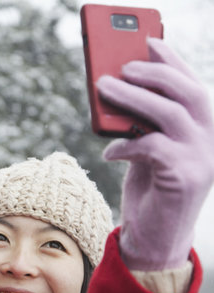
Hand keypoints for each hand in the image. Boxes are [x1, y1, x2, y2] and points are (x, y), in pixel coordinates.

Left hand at [98, 38, 213, 270]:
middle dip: (151, 73)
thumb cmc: (150, 188)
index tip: (149, 42)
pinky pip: (152, 147)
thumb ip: (145, 122)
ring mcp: (202, 159)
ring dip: (131, 98)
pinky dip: (125, 145)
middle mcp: (212, 140)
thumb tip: (118, 88)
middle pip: (186, 92)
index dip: (172, 60)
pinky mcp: (185, 178)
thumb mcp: (149, 148)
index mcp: (205, 129)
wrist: (156, 238)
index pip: (193, 85)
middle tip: (118, 68)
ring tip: (102, 88)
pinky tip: (109, 151)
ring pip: (168, 114)